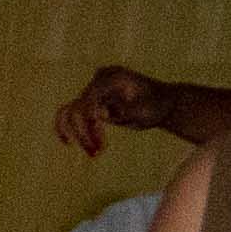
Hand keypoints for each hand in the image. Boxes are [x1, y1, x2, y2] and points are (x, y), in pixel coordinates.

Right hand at [54, 65, 177, 162]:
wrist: (162, 102)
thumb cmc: (157, 106)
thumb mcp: (146, 110)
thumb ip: (125, 110)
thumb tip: (101, 114)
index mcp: (112, 77)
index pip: (88, 101)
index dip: (89, 125)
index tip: (99, 144)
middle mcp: (98, 79)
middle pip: (77, 108)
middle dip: (83, 133)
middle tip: (96, 154)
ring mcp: (93, 89)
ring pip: (71, 112)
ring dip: (77, 134)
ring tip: (93, 153)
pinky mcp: (90, 99)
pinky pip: (70, 113)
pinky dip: (68, 128)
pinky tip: (68, 142)